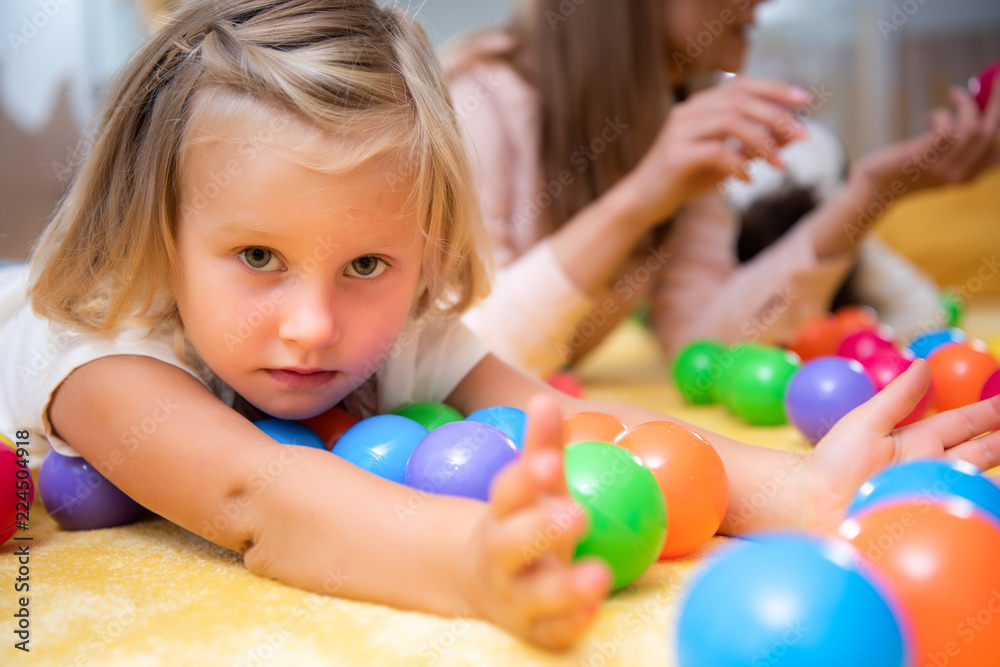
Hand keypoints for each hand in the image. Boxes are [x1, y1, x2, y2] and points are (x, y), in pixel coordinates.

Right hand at [461, 394, 611, 648]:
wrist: (485, 582)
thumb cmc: (524, 522)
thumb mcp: (535, 488)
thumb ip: (543, 447)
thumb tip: (545, 399)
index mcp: (501, 517)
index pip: (507, 493)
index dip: (526, 478)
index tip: (549, 461)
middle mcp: (501, 559)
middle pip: (511, 545)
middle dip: (539, 529)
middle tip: (575, 514)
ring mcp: (515, 598)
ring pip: (533, 597)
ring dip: (563, 587)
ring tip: (597, 575)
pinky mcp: (535, 631)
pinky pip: (552, 632)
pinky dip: (570, 624)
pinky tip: (593, 612)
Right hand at [622, 76, 810, 228]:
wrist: (643, 201)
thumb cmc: (685, 179)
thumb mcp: (727, 161)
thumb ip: (756, 146)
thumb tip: (793, 134)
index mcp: (699, 107)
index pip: (741, 85)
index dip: (774, 89)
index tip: (804, 101)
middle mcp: (688, 112)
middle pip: (740, 100)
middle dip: (776, 116)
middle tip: (803, 136)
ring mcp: (679, 132)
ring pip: (730, 121)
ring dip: (762, 142)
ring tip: (780, 165)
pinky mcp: (675, 155)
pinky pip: (715, 152)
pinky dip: (738, 164)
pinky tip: (748, 180)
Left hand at [800, 360, 999, 533]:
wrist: (806, 504)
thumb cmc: (830, 463)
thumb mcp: (865, 424)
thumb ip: (897, 399)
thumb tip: (922, 365)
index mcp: (919, 443)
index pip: (966, 424)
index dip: (992, 412)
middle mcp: (932, 470)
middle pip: (984, 455)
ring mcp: (932, 498)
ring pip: (978, 487)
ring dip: (995, 483)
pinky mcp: (928, 526)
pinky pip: (963, 520)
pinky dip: (981, 514)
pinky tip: (990, 511)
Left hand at [852, 85, 999, 196]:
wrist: (874, 188)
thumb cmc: (904, 172)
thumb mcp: (938, 167)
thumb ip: (959, 153)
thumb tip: (975, 117)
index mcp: (966, 178)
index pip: (996, 152)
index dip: (999, 124)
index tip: (996, 101)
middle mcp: (958, 175)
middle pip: (989, 134)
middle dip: (997, 103)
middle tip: (998, 80)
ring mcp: (941, 167)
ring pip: (971, 128)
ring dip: (965, 103)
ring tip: (954, 93)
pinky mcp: (923, 156)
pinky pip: (946, 126)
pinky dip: (941, 114)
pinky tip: (930, 117)